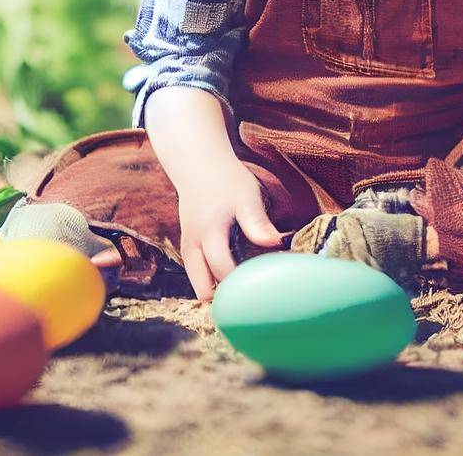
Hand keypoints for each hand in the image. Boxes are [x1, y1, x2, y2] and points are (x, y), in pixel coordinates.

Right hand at [174, 160, 285, 300]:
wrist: (196, 161)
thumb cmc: (225, 178)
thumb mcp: (246, 196)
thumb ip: (258, 222)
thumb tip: (276, 243)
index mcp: (209, 231)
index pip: (220, 268)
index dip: (237, 284)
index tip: (257, 292)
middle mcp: (193, 241)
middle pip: (199, 284)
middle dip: (219, 296)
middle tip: (244, 302)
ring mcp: (186, 241)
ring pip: (195, 277)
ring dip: (212, 287)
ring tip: (237, 294)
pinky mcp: (187, 240)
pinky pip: (194, 267)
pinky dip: (207, 276)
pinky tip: (226, 279)